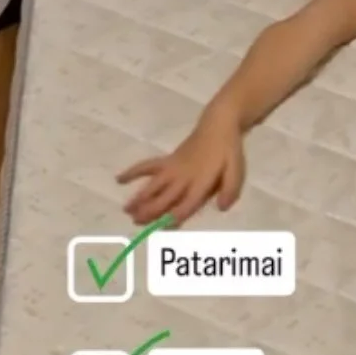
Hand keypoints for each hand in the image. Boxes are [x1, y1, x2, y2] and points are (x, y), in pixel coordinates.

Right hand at [117, 112, 244, 225]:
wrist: (217, 126)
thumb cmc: (228, 152)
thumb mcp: (237, 171)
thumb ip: (231, 189)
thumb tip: (221, 208)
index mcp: (201, 182)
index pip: (186, 204)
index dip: (175, 217)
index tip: (163, 228)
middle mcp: (184, 177)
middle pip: (165, 197)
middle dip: (151, 211)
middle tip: (136, 222)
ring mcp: (173, 168)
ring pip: (153, 185)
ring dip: (140, 197)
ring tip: (126, 210)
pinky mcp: (167, 160)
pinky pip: (148, 166)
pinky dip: (133, 171)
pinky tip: (119, 179)